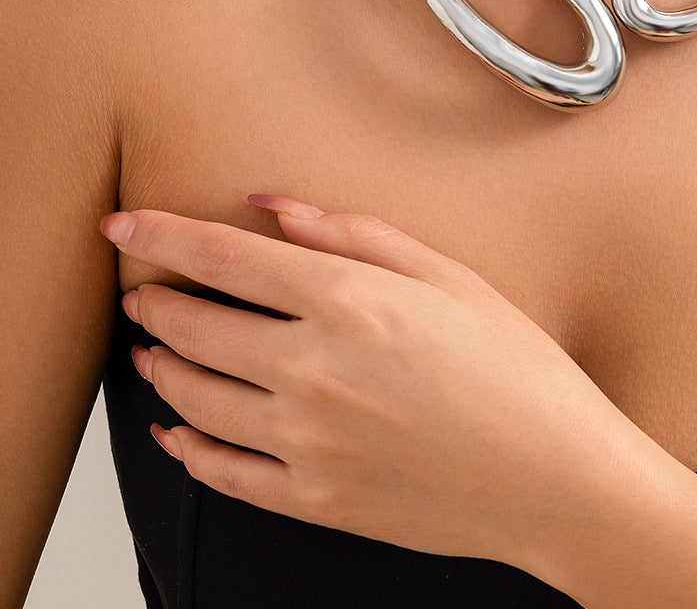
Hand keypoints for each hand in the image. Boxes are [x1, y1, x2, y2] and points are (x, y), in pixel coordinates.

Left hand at [98, 195, 648, 571]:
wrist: (558, 481)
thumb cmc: (522, 374)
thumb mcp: (456, 279)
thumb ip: (360, 236)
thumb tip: (280, 207)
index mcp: (353, 304)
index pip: (226, 256)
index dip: (164, 232)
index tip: (126, 220)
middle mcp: (314, 371)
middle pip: (195, 325)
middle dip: (154, 300)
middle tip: (141, 290)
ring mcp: (306, 443)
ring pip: (193, 397)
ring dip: (161, 365)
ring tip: (153, 350)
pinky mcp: (312, 500)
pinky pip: (219, 471)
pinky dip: (184, 445)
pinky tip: (177, 429)